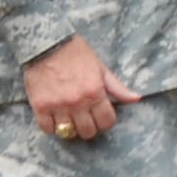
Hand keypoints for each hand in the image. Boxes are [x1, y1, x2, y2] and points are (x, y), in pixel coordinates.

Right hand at [23, 37, 138, 140]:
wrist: (46, 43)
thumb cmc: (76, 53)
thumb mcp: (100, 67)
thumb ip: (117, 87)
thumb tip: (136, 99)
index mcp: (95, 92)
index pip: (107, 122)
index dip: (106, 121)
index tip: (101, 116)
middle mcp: (78, 102)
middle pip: (88, 132)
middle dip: (89, 127)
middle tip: (85, 118)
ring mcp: (58, 106)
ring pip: (68, 133)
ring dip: (71, 128)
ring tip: (70, 119)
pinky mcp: (40, 106)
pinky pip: (48, 129)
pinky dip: (52, 127)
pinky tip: (55, 118)